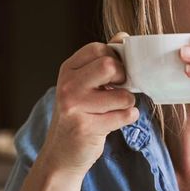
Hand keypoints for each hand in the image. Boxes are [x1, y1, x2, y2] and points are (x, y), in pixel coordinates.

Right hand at [39, 42, 137, 175]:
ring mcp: (75, 107)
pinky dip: (128, 118)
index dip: (115, 59)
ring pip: (123, 95)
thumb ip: (103, 60)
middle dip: (124, 78)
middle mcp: (68, 85)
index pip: (99, 49)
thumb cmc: (78, 115)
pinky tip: (115, 122)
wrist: (61, 154)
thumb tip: (123, 37)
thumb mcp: (84, 84)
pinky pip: (125, 116)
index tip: (115, 74)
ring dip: (127, 103)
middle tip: (118, 89)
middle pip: (110, 66)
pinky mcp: (87, 127)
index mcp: (68, 69)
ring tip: (115, 109)